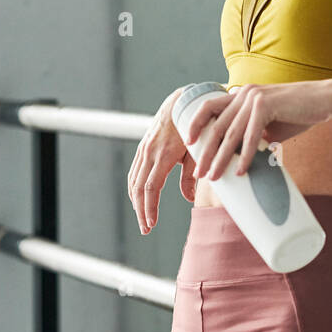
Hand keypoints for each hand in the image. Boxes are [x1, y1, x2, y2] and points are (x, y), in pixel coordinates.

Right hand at [127, 87, 198, 234]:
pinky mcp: (143, 148)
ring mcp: (144, 150)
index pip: (151, 187)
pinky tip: (139, 201)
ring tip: (143, 220)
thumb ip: (192, 176)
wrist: (180, 102)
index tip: (152, 224)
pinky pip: (134, 172)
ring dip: (136, 203)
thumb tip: (190, 199)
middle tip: (146, 230)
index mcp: (164, 155)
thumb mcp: (198, 151)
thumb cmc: (195, 128)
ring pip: (134, 181)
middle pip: (139, 188)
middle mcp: (150, 153)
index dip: (150, 208)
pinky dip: (134, 189)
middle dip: (141, 211)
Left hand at [187, 79, 331, 180]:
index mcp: (241, 94)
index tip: (188, 142)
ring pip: (231, 133)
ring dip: (221, 158)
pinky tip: (240, 171)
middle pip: (217, 125)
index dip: (196, 124)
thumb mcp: (269, 123)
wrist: (325, 100)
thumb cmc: (299, 113)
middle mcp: (244, 93)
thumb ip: (252, 134)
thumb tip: (239, 158)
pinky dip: (245, 156)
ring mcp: (254, 98)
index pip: (210, 106)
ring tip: (214, 177)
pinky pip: (251, 136)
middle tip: (200, 172)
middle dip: (206, 152)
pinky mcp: (266, 105)